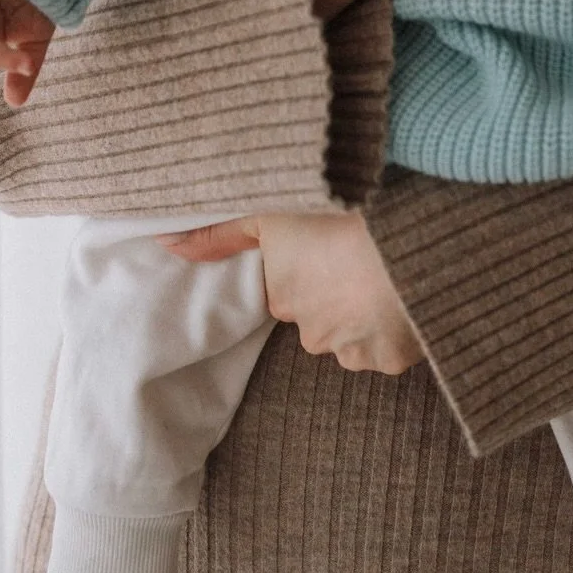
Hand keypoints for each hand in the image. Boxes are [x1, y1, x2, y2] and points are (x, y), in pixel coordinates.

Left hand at [163, 211, 423, 374]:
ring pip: (358, 336)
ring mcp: (352, 350)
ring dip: (370, 313)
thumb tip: (164, 243)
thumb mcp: (271, 213)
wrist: (404, 235)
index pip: (292, 293)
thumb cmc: (336, 217)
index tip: (332, 250)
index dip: (313, 271)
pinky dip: (400, 327)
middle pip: (324, 319)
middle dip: (341, 297)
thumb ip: (219, 233)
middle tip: (364, 258)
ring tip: (389, 274)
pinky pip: (392, 348)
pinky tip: (409, 295)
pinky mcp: (391, 359)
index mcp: (282, 297)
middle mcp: (311, 332)